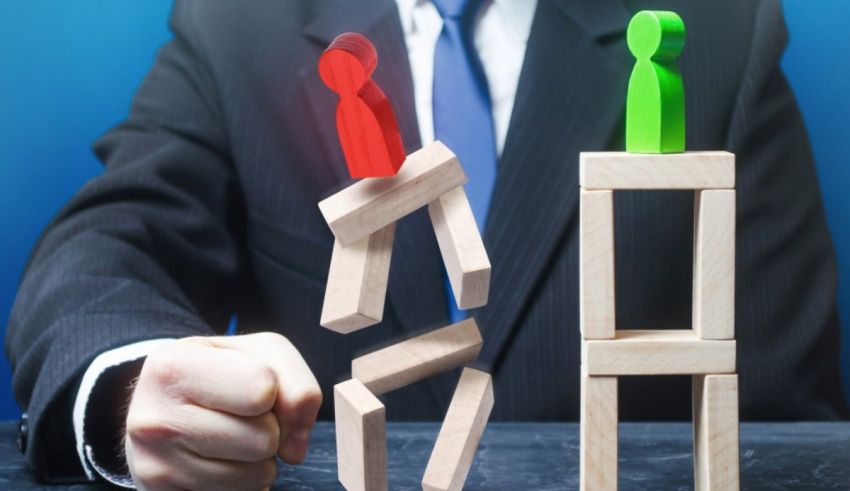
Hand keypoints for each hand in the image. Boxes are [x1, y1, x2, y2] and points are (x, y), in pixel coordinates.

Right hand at [124, 333, 322, 490]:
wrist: (162, 404)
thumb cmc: (220, 373)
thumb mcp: (259, 353)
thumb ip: (295, 384)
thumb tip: (295, 448)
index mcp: (173, 366)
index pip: (262, 389)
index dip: (272, 389)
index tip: (250, 385)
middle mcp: (155, 418)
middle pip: (264, 438)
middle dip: (269, 427)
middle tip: (241, 415)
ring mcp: (157, 465)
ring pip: (258, 475)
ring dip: (259, 458)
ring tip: (230, 435)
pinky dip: (245, 481)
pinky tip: (219, 459)